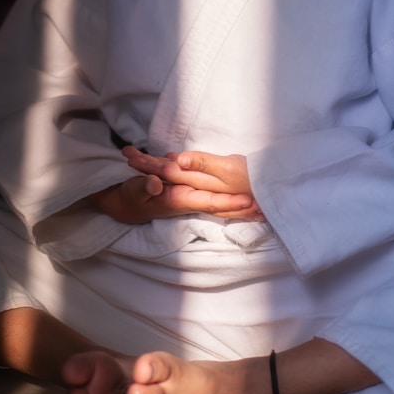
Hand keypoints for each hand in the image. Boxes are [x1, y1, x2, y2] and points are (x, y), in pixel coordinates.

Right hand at [122, 147, 262, 219]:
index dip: (229, 203)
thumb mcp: (134, 192)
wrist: (126, 205)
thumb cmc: (131, 198)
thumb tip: (157, 185)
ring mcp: (190, 199)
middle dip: (243, 208)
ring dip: (239, 205)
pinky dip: (229, 200)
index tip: (250, 202)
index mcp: (179, 200)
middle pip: (221, 206)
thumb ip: (145, 187)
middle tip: (267, 208)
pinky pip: (213, 198)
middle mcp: (189, 201)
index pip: (209, 202)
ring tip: (263, 208)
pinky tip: (244, 201)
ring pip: (219, 203)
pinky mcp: (190, 194)